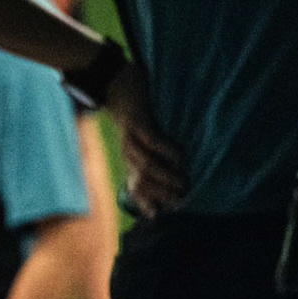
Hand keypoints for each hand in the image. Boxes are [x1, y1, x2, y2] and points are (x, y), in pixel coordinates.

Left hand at [105, 62, 185, 216]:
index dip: (147, 202)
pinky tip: (180, 157)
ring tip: (184, 183)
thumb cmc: (133, 110)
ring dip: (165, 176)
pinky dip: (167, 151)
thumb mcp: (138, 135)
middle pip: (141, 181)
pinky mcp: (136, 122)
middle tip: (182, 199)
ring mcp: (130, 138)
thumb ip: (149, 154)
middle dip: (161, 193)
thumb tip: (170, 172)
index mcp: (128, 157)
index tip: (160, 216)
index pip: (135, 186)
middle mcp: (127, 152)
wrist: (112, 82)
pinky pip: (152, 141)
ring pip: (145, 165)